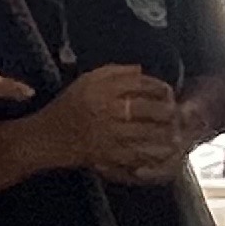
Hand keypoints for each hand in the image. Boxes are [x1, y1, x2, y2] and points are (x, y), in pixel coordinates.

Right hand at [42, 65, 182, 184]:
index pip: (138, 83)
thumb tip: (141, 70)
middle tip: (176, 113)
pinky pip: (135, 155)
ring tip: (177, 133)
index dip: (158, 87)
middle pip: (145, 107)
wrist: (48, 137)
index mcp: (101, 88)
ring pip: (144, 133)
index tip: (168, 91)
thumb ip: (114, 72)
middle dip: (166, 110)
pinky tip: (162, 152)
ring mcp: (108, 134)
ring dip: (164, 133)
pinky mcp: (107, 155)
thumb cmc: (69, 106)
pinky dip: (151, 154)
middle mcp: (106, 110)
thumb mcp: (86, 81)